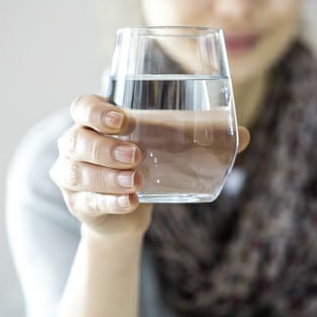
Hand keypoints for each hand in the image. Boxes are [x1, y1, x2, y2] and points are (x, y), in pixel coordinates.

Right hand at [50, 95, 249, 238]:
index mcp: (95, 124)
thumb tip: (244, 135)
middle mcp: (76, 146)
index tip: (122, 120)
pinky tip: (130, 202)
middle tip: (136, 154)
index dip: (96, 111)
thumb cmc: (144, 166)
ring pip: (77, 173)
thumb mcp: (165, 150)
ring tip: (137, 180)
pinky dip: (110, 202)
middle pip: (76, 140)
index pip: (82, 107)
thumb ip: (198, 140)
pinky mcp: (80, 204)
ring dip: (107, 176)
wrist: (125, 209)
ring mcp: (72, 176)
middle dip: (104, 147)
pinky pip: (88, 202)